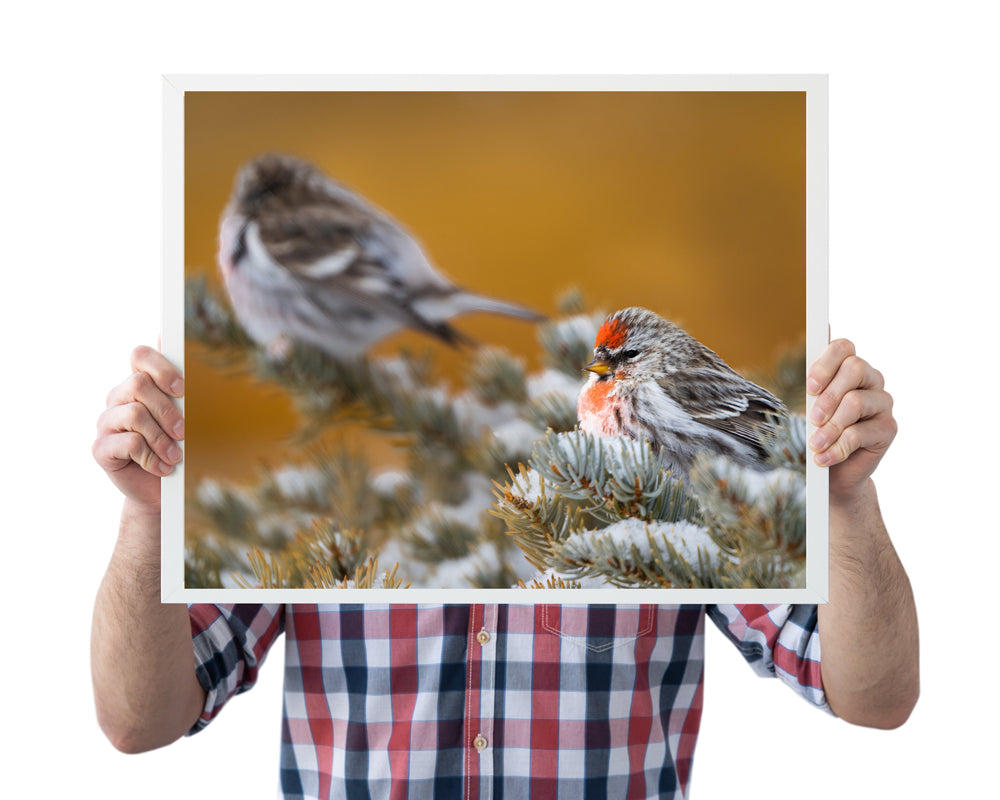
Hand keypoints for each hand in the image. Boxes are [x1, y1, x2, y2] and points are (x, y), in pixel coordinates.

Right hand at [92, 345, 184, 513]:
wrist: (161, 490)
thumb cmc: (175, 448)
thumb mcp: (185, 418)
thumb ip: (183, 391)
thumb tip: (188, 358)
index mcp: (138, 384)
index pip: (140, 356)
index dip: (161, 367)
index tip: (182, 389)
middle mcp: (118, 399)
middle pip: (137, 384)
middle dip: (166, 409)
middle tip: (183, 431)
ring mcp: (106, 422)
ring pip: (134, 414)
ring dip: (161, 437)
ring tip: (176, 456)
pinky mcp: (101, 448)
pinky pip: (129, 443)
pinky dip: (152, 457)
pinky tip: (163, 467)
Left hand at [806, 338, 896, 501]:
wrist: (835, 472)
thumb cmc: (821, 431)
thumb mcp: (811, 404)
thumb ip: (818, 375)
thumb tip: (824, 328)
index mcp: (850, 367)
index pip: (844, 347)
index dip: (825, 364)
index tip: (810, 387)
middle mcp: (871, 380)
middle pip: (854, 369)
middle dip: (828, 395)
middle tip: (812, 419)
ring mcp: (883, 403)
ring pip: (855, 402)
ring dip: (830, 427)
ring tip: (815, 445)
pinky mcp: (888, 428)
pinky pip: (859, 434)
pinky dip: (836, 448)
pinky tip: (823, 458)